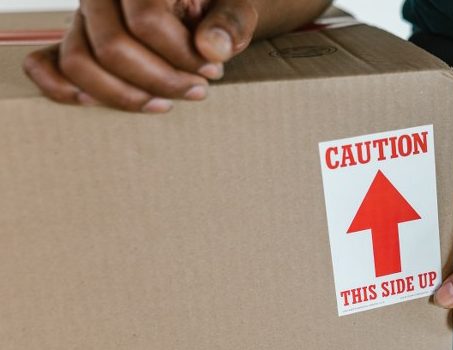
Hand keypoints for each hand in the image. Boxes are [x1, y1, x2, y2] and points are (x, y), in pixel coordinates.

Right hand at [23, 0, 257, 111]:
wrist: (201, 5)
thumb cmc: (216, 7)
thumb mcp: (235, 6)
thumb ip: (230, 22)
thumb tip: (211, 49)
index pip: (147, 21)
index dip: (182, 56)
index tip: (211, 70)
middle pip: (111, 47)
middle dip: (160, 80)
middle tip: (197, 91)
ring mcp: (83, 16)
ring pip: (79, 62)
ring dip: (124, 95)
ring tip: (165, 104)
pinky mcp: (74, 39)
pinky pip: (45, 64)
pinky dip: (63, 89)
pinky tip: (99, 104)